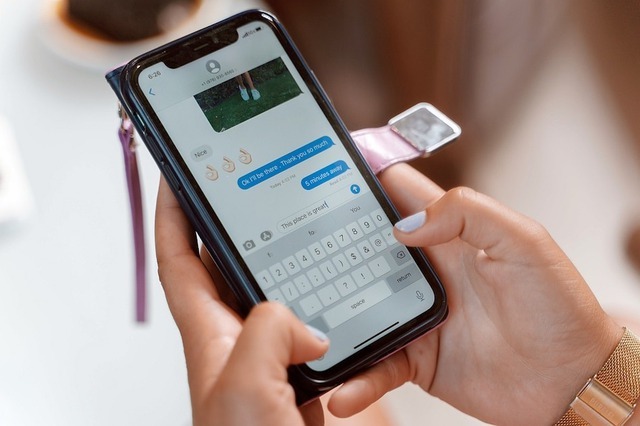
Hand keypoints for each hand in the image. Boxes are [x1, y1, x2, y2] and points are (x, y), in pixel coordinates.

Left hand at [155, 178, 326, 425]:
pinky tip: (348, 300)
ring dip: (292, 268)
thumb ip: (266, 330)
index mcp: (210, 336)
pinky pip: (312, 327)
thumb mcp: (245, 385)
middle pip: (230, 268)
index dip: (174, 215)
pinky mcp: (300, 376)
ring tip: (312, 236)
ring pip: (278, 296)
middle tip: (258, 190)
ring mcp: (269, 357)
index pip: (178, 260)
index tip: (178, 176)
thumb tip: (304, 322)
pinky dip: (327, 308)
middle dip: (240, 227)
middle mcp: (236, 340)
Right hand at [328, 164, 621, 424]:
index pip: (396, 194)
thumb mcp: (524, 242)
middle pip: (363, 248)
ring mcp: (415, 315)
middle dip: (329, 245)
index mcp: (448, 235)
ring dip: (332, 314)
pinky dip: (357, 378)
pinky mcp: (415, 359)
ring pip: (357, 306)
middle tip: (291, 248)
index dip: (362, 180)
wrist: (570, 382)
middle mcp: (424, 272)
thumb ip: (468, 213)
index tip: (322, 174)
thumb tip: (405, 225)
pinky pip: (377, 365)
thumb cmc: (558, 309)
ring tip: (302, 323)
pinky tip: (343, 389)